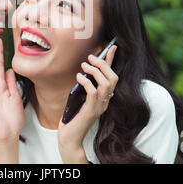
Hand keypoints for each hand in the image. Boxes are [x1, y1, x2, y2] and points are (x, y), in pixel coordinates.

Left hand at [57, 45, 117, 162]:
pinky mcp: (91, 111)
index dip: (112, 61)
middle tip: (90, 58)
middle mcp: (105, 101)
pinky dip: (87, 82)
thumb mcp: (79, 96)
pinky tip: (79, 77)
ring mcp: (100, 107)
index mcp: (104, 97)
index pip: (112, 76)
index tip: (112, 46)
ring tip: (84, 66)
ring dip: (95, 72)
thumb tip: (84, 69)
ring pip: (106, 84)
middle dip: (103, 64)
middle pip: (113, 78)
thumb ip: (84, 85)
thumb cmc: (73, 116)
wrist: (69, 137)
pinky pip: (93, 92)